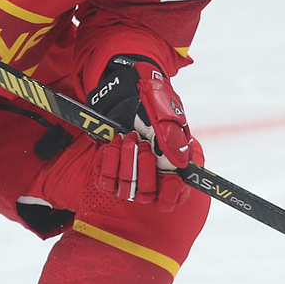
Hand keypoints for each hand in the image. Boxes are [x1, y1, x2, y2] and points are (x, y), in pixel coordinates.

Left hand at [86, 56, 198, 208]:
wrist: (127, 87)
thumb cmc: (152, 100)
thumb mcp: (166, 114)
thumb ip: (172, 138)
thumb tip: (179, 164)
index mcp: (172, 165)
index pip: (173, 196)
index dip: (172, 194)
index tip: (171, 179)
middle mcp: (151, 173)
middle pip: (148, 195)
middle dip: (145, 170)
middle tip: (142, 142)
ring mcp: (130, 171)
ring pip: (127, 190)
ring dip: (126, 164)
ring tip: (127, 138)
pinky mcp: (110, 167)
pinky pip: (106, 181)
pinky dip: (108, 163)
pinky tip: (112, 144)